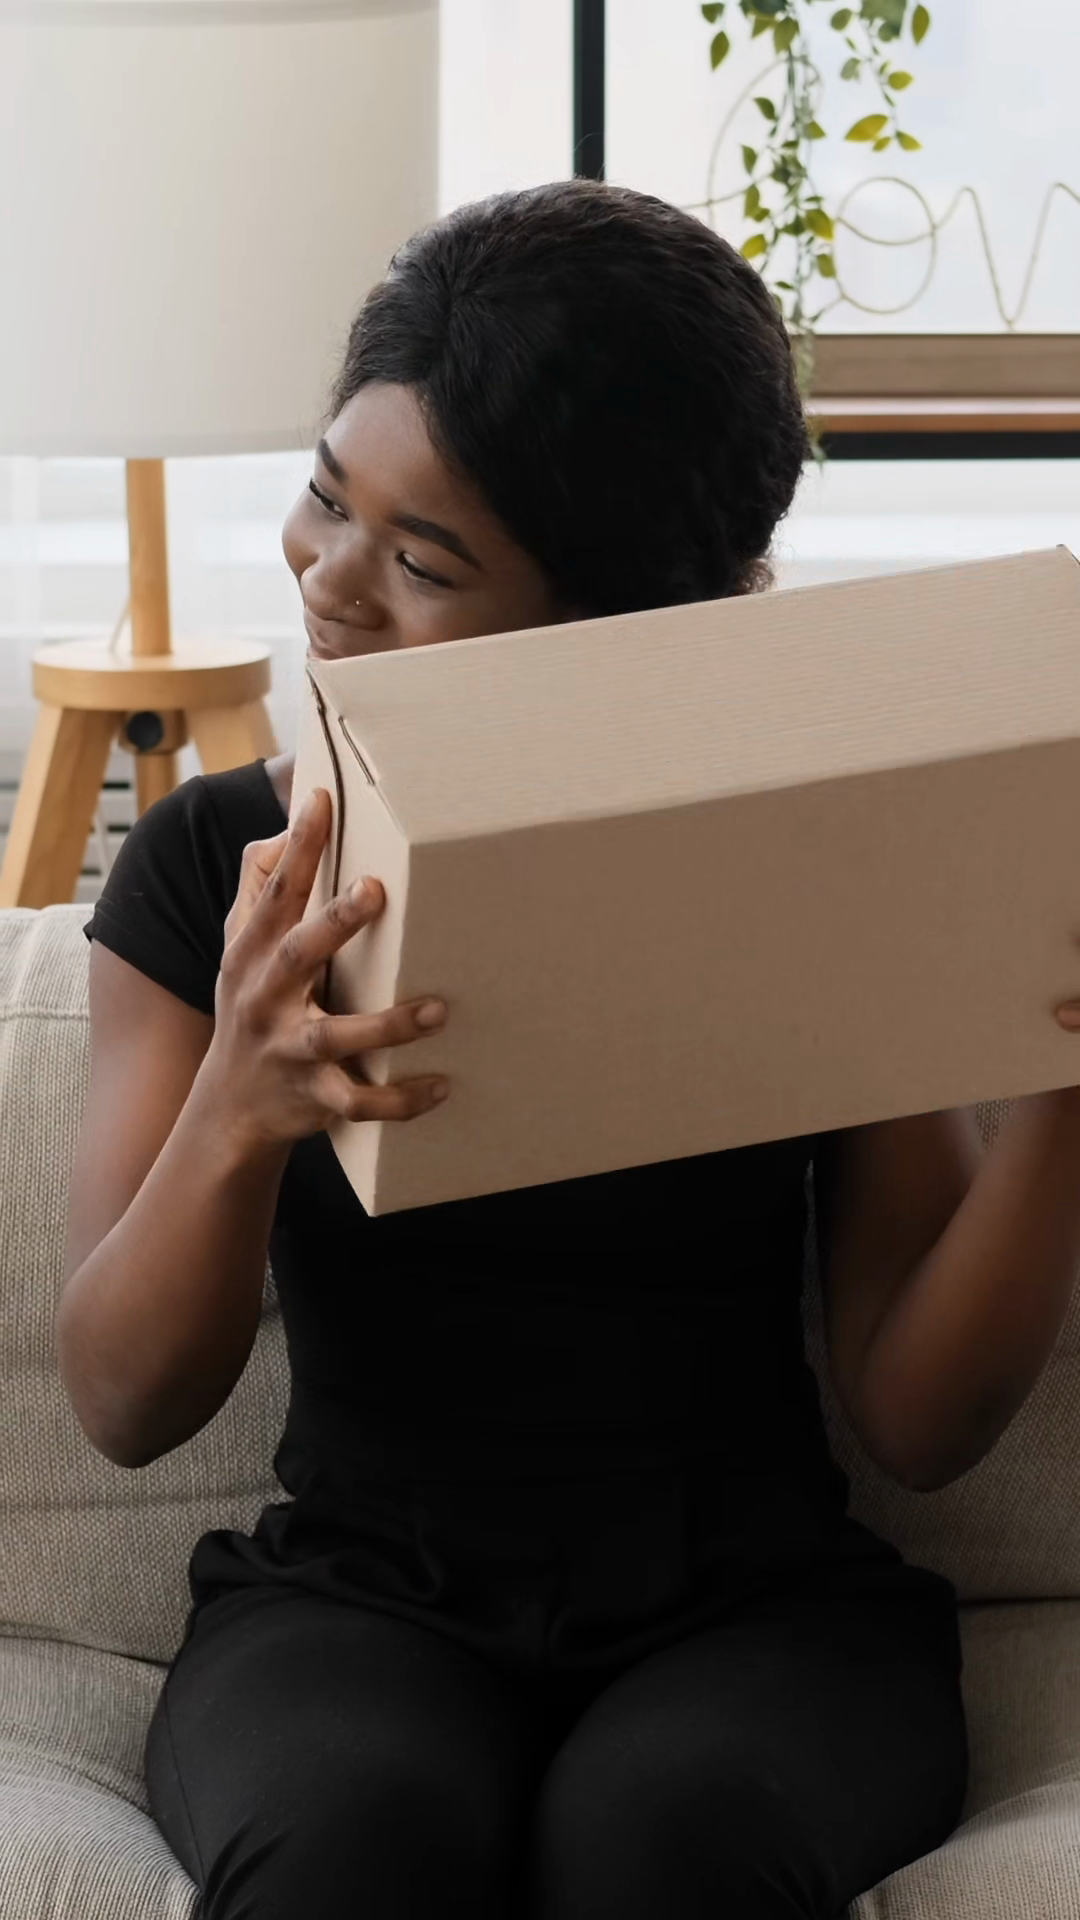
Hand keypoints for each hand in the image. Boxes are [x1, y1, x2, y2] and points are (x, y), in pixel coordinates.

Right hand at [200, 786, 449, 1155]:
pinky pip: (357, 1102)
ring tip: (439, 1009)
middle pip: (297, 954)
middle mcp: (265, 998)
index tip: (321, 802)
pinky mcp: (313, 1096)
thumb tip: (287, 829)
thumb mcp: (238, 949)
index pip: (275, 893)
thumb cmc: (250, 1007)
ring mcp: (289, 1050)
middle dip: (334, 923)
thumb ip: (259, 888)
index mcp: (251, 954)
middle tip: (375, 890)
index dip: (296, 847)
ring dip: (388, 1026)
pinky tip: (442, 1085)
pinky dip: (399, 1101)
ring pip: (336, 1038)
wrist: (229, 1108)